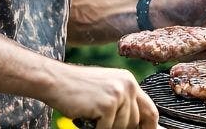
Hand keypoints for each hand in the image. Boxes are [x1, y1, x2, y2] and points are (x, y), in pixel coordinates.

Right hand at [43, 64, 157, 128]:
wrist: (55, 80)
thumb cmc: (77, 88)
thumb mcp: (106, 90)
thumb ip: (124, 103)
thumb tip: (139, 125)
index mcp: (129, 81)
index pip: (150, 110)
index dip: (149, 127)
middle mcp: (128, 85)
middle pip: (134, 122)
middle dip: (119, 128)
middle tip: (101, 121)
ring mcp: (118, 95)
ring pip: (121, 128)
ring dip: (105, 127)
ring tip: (91, 114)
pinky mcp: (107, 105)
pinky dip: (95, 128)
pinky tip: (86, 116)